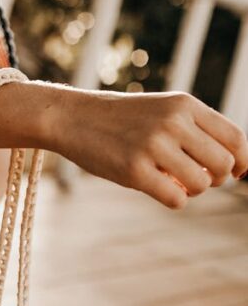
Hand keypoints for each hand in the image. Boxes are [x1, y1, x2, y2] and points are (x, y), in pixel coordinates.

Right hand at [50, 86, 247, 208]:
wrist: (74, 117)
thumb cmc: (123, 120)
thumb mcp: (163, 111)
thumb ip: (197, 130)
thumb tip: (238, 168)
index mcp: (185, 105)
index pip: (235, 138)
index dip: (242, 161)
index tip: (235, 173)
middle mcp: (173, 122)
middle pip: (222, 164)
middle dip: (216, 179)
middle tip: (196, 177)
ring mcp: (153, 146)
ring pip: (201, 184)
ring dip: (193, 191)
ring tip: (174, 181)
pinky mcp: (134, 170)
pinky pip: (176, 199)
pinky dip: (175, 200)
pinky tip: (159, 189)